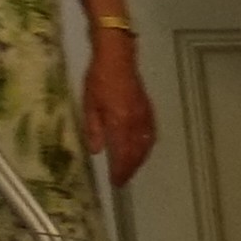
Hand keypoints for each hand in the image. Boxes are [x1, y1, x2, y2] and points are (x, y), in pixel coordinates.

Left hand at [80, 35, 158, 185]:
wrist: (118, 58)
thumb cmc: (98, 79)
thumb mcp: (89, 104)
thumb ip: (94, 129)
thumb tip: (97, 151)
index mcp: (120, 123)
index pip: (122, 154)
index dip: (120, 170)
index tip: (116, 182)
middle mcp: (136, 123)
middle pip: (136, 153)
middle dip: (131, 168)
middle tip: (124, 180)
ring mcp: (145, 116)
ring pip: (146, 145)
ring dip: (140, 159)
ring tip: (132, 168)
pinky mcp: (148, 109)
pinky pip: (151, 134)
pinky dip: (147, 146)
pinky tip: (143, 148)